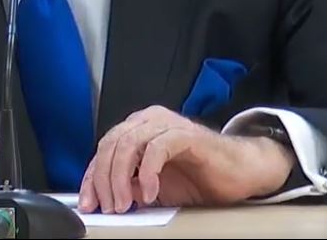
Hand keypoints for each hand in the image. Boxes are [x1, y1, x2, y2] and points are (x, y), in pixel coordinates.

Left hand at [79, 106, 294, 212]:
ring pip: (129, 143)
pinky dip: (147, 172)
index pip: (103, 148)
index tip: (89, 204)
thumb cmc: (197, 177)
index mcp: (137, 129)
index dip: (91, 177)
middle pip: (111, 144)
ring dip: (121, 177)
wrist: (237, 173)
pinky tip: (149, 192)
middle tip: (110, 207)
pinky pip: (157, 147)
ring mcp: (167, 124)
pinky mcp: (186, 134)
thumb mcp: (152, 186)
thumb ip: (127, 185)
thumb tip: (101, 199)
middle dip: (104, 179)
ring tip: (126, 203)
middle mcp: (148, 120)